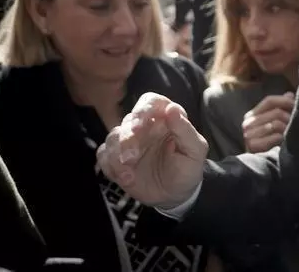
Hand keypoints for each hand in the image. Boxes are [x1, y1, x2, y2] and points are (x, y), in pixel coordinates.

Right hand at [97, 93, 208, 210]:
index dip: (143, 109)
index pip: (150, 102)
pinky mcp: (117, 159)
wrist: (175, 196)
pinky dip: (110, 166)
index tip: (139, 124)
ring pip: (112, 137)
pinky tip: (125, 179)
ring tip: (128, 176)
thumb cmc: (188, 168)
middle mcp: (145, 127)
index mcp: (165, 119)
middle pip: (128, 121)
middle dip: (127, 139)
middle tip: (131, 157)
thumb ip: (185, 130)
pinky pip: (103, 154)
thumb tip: (172, 109)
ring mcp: (129, 142)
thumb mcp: (195, 151)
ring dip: (116, 156)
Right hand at [241, 93, 294, 152]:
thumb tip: (289, 94)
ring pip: (275, 123)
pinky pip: (274, 136)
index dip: (285, 101)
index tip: (296, 105)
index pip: (269, 100)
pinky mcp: (252, 145)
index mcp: (251, 115)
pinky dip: (282, 138)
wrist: (263, 166)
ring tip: (291, 133)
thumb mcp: (277, 122)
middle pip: (275, 112)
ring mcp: (248, 135)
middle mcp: (247, 123)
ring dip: (287, 128)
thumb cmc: (272, 142)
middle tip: (298, 123)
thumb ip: (282, 107)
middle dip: (290, 116)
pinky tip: (284, 141)